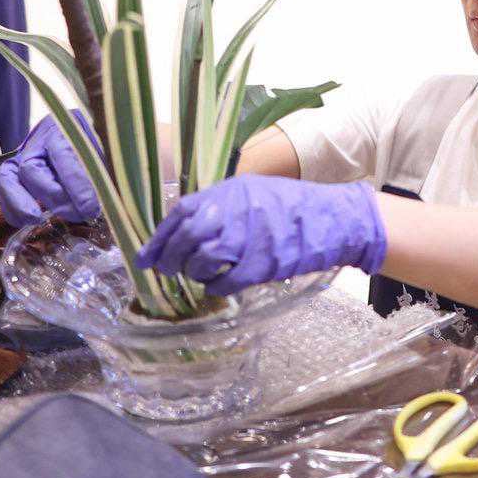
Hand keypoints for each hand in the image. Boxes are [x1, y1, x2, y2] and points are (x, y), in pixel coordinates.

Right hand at [0, 112, 101, 228]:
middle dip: (52, 196)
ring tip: (39, 219)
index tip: (90, 207)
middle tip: (76, 214)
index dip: (76, 184)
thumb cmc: (88, 145)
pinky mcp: (11, 172)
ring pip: (9, 178)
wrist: (73, 135)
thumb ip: (96, 172)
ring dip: (22, 204)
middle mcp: (36, 140)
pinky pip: (3, 191)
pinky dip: (13, 210)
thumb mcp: (98, 151)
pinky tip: (30, 221)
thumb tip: (96, 204)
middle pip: (31, 168)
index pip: (64, 154)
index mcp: (61, 127)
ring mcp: (19, 156)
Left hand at [135, 173, 386, 294]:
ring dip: (193, 273)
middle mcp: (235, 211)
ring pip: (202, 261)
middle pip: (187, 237)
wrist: (331, 218)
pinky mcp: (262, 264)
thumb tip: (186, 226)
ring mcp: (248, 238)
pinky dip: (216, 286)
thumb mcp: (253, 191)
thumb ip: (221, 205)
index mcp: (229, 192)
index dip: (160, 237)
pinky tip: (218, 286)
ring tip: (198, 275)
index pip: (182, 212)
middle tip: (166, 270)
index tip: (146, 257)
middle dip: (170, 258)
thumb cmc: (290, 205)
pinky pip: (226, 281)